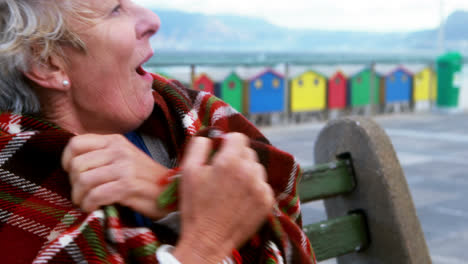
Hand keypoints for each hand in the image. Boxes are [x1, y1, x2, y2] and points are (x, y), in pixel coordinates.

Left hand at [62, 134, 169, 218]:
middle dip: (74, 185)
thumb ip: (102, 156)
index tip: (72, 175)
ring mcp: (125, 167)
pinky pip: (95, 195)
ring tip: (87, 203)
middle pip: (77, 165)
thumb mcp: (123, 158)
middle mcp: (119, 150)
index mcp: (115, 140)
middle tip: (82, 195)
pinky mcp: (128, 185)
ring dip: (80, 197)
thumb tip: (72, 163)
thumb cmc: (144, 179)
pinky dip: (90, 205)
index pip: (76, 143)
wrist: (170, 192)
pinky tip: (95, 208)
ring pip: (84, 180)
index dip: (67, 161)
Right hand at [173, 133, 274, 263]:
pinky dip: (254, 188)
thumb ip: (199, 146)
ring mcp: (261, 187)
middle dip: (236, 158)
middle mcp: (249, 172)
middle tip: (223, 173)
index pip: (238, 137)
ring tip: (232, 187)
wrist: (208, 240)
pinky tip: (240, 198)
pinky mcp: (267, 201)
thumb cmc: (196, 207)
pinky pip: (263, 185)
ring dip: (247, 172)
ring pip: (257, 168)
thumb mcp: (188, 171)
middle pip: (248, 152)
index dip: (228, 142)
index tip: (221, 151)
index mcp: (229, 161)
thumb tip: (210, 137)